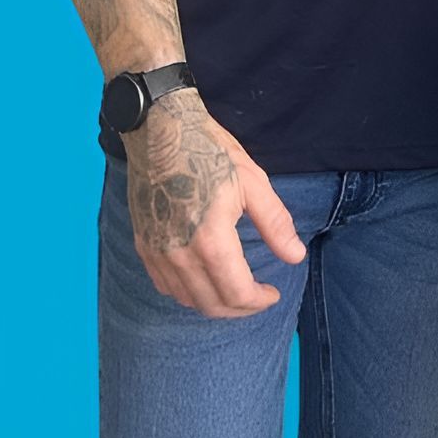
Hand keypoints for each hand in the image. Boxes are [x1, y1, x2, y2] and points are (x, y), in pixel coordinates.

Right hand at [123, 89, 305, 317]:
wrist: (159, 129)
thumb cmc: (209, 150)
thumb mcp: (252, 182)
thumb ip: (274, 224)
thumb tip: (295, 256)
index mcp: (211, 241)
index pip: (237, 293)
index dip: (259, 301)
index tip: (272, 293)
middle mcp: (179, 255)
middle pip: (211, 304)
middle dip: (240, 308)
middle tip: (257, 296)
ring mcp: (156, 252)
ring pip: (187, 299)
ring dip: (214, 302)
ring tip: (234, 289)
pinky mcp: (142, 244)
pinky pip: (165, 285)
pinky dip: (187, 291)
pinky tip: (202, 278)